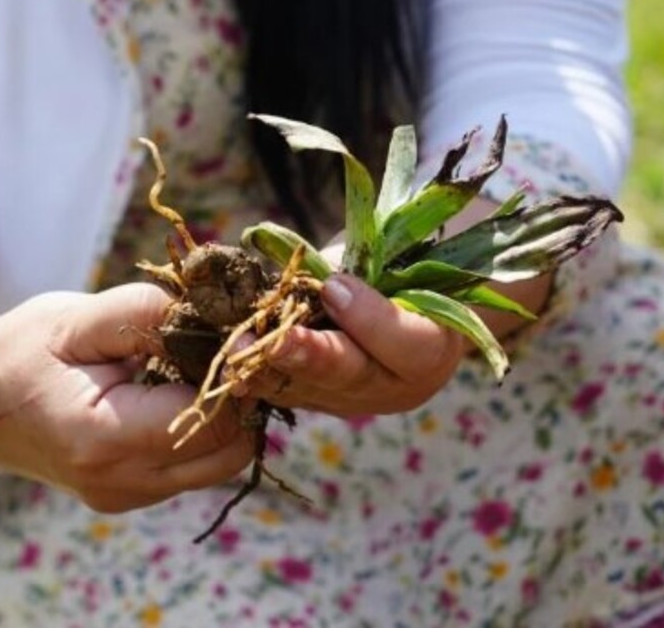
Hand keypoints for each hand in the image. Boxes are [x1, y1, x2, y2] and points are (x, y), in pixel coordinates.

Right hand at [0, 284, 253, 512]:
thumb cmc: (18, 351)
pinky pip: (194, 466)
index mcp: (102, 439)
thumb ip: (145, 313)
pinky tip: (175, 387)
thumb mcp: (75, 317)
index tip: (239, 328)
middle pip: (230, 448)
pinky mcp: (130, 496)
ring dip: (226, 413)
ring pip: (220, 462)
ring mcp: (126, 497)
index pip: (214, 418)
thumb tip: (219, 316)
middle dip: (241, 395)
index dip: (237, 371)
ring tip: (198, 361)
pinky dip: (202, 428)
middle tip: (226, 342)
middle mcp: (120, 483)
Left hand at [231, 271, 464, 415]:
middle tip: (277, 340)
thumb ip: (370, 266)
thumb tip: (322, 273)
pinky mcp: (320, 402)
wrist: (400, 305)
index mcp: (433, 347)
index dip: (369, 318)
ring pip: (311, 389)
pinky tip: (230, 364)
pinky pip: (286, 392)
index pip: (408, 345)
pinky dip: (257, 376)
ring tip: (239, 349)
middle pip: (353, 375)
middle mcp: (396, 386)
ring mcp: (356, 401)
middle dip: (310, 356)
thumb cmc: (401, 270)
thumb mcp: (397, 261)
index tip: (333, 286)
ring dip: (270, 368)